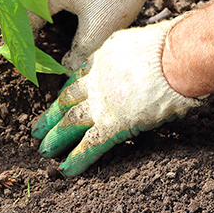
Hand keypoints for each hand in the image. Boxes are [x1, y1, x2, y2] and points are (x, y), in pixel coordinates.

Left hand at [32, 19, 207, 176]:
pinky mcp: (112, 124)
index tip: (59, 102)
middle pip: (67, 101)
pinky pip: (91, 144)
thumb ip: (131, 56)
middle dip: (51, 116)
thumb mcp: (139, 43)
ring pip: (71, 123)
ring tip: (43, 151)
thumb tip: (140, 65)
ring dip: (56, 138)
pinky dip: (78, 158)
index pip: (79, 80)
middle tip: (37, 129)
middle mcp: (96, 81)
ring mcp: (101, 104)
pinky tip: (65, 170)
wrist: (176, 56)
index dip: (67, 94)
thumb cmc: (169, 46)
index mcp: (102, 60)